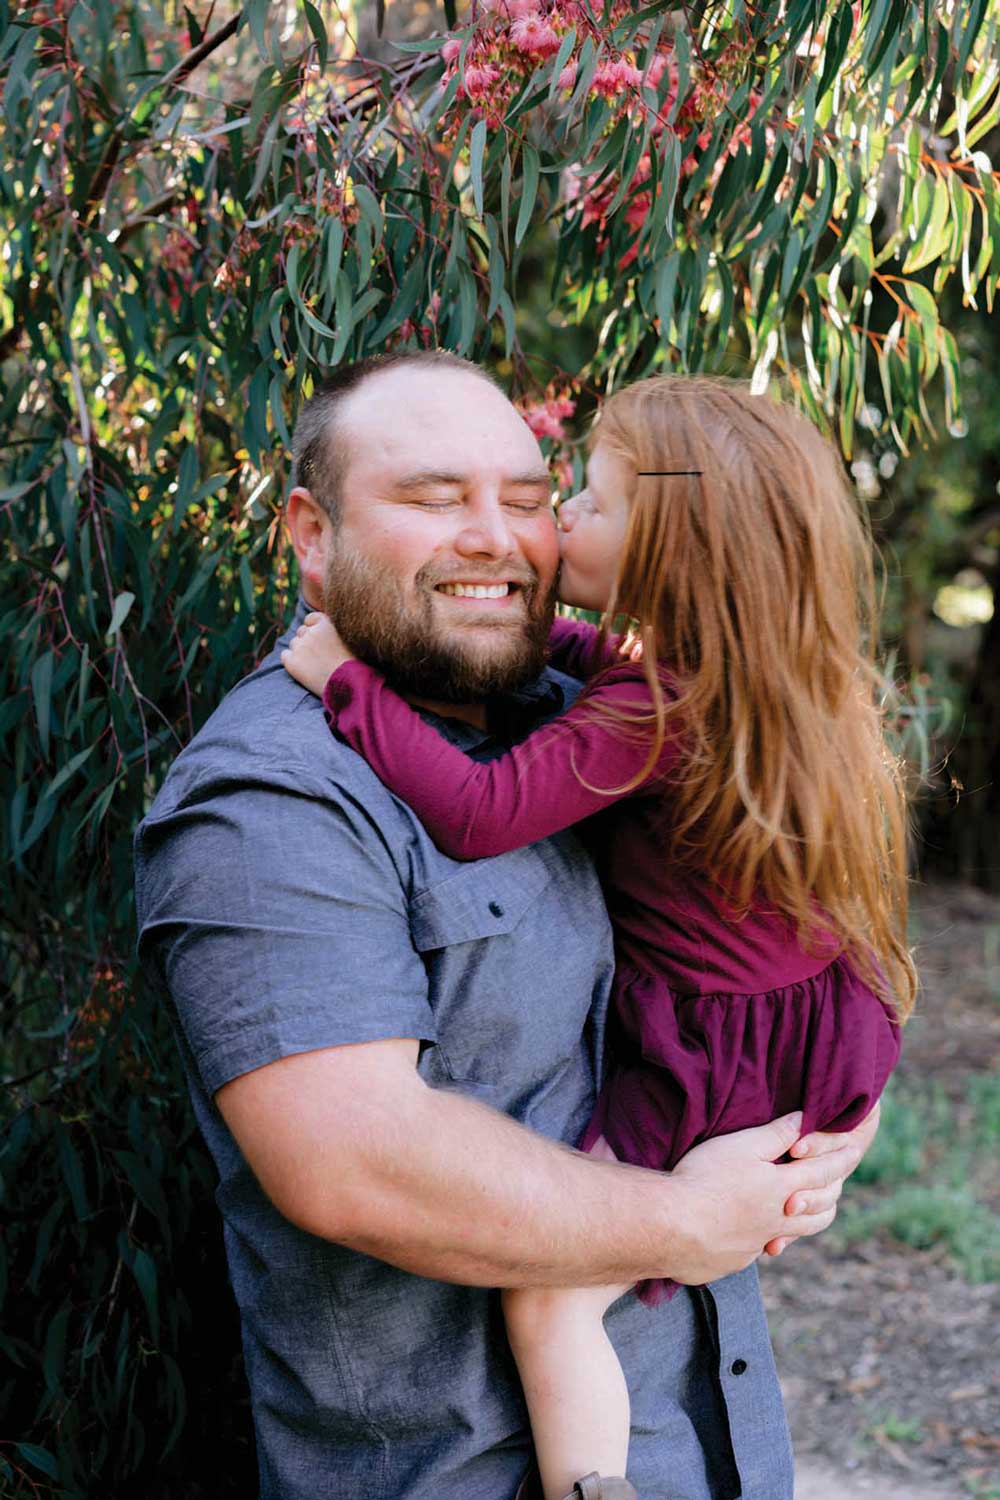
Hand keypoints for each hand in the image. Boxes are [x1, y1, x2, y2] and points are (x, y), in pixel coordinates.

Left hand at [280, 611, 354, 697]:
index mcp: (326, 623)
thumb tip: (327, 634)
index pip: (311, 618)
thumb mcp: (351, 641)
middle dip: (307, 640)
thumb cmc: (354, 666)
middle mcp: (312, 632)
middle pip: (302, 631)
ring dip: (300, 651)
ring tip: (314, 665)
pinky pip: (285, 655)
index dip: (313, 627)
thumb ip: (335, 633)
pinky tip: (303, 670)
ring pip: (294, 644)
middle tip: (318, 656)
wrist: (348, 684)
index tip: (319, 638)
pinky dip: (291, 661)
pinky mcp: (292, 662)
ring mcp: (300, 646)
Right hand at [665, 1112, 866, 1284]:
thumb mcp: (741, 1146)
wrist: (672, 1226)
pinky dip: (766, 1238)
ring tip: (802, 1212)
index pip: (822, 1171)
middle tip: (836, 1187)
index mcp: (782, 1188)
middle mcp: (777, 1219)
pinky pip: (760, 1250)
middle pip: (818, 1212)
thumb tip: (805, 1120)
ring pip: (793, 1235)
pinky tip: (752, 1232)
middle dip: (830, 1196)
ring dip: (804, 1222)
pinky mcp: (735, 1261)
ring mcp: (756, 1244)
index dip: (840, 1158)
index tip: (854, 1150)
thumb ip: (776, 1135)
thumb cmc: (705, 1178)